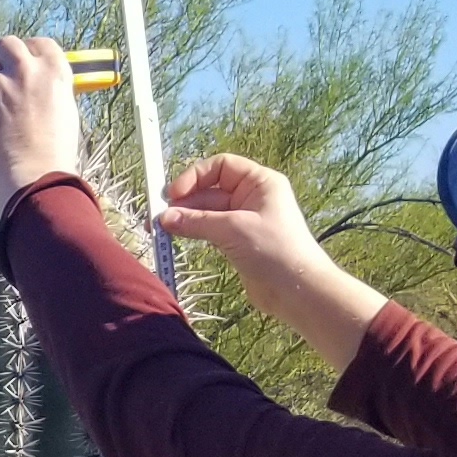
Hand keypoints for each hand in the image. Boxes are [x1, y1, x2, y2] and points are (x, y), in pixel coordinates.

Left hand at [0, 35, 83, 206]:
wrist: (33, 179)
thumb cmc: (54, 152)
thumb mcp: (64, 110)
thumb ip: (48, 88)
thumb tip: (33, 81)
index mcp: (53, 70)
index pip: (38, 43)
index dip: (27, 51)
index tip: (21, 61)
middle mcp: (23, 71)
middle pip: (4, 44)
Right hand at [158, 153, 389, 373]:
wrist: (298, 290)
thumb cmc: (275, 250)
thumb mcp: (233, 229)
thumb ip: (197, 221)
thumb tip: (164, 218)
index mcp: (259, 182)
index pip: (221, 166)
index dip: (195, 176)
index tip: (173, 193)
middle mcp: (252, 197)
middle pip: (209, 190)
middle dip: (184, 202)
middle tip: (158, 217)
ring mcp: (244, 220)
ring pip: (207, 212)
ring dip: (185, 218)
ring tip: (160, 229)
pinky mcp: (238, 242)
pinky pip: (209, 230)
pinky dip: (193, 232)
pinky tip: (175, 237)